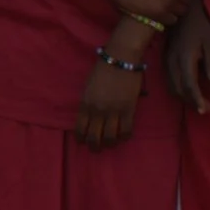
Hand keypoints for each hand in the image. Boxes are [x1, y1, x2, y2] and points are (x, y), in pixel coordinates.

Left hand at [77, 22, 147, 149]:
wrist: (120, 59)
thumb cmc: (102, 70)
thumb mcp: (87, 86)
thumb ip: (87, 102)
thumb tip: (89, 117)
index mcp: (85, 103)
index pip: (80, 127)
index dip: (80, 138)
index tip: (82, 142)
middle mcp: (97, 110)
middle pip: (94, 136)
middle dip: (94, 146)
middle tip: (96, 149)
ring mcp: (114, 111)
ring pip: (110, 137)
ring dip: (109, 144)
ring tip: (110, 145)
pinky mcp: (129, 110)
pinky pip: (126, 130)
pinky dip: (124, 137)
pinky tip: (123, 137)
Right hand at [167, 4, 209, 114]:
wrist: (186, 7)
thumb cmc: (204, 24)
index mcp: (185, 58)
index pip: (189, 85)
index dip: (197, 100)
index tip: (206, 110)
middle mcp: (172, 61)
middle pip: (177, 88)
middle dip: (190, 101)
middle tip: (205, 108)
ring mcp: (167, 58)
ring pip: (171, 84)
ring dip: (183, 96)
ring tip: (198, 101)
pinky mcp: (166, 56)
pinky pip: (169, 78)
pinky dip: (178, 87)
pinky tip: (188, 88)